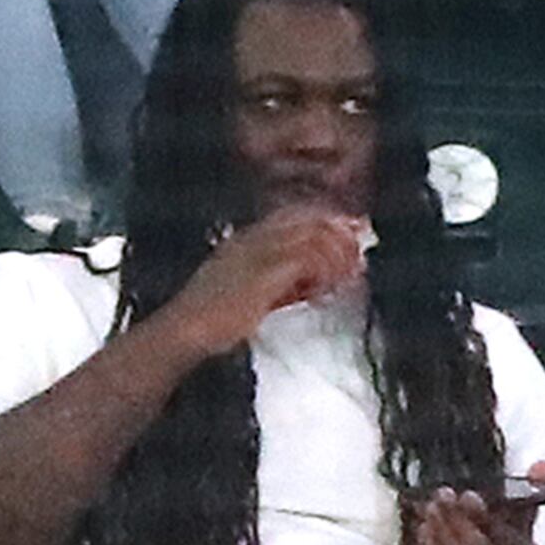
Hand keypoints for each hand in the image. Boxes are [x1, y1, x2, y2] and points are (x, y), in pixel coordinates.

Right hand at [156, 210, 361, 362]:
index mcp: (247, 239)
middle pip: (307, 220)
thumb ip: (284, 286)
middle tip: (359, 252)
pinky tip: (326, 289)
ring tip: (347, 275)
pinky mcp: (263, 273)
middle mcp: (253, 239)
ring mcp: (256, 253)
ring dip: (335, 256)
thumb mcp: (255, 295)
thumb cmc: (215, 320)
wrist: (185, 329)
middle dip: (338, 234)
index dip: (325, 222)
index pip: (294, 216)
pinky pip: (306, 260)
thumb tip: (314, 285)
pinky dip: (323, 273)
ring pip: (312, 237)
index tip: (349, 234)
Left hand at [403, 474, 544, 544]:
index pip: (508, 539)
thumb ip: (528, 504)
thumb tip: (540, 466)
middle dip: (457, 521)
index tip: (468, 495)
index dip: (485, 517)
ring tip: (430, 508)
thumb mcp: (527, 539)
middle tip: (443, 495)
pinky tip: (424, 530)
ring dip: (439, 533)